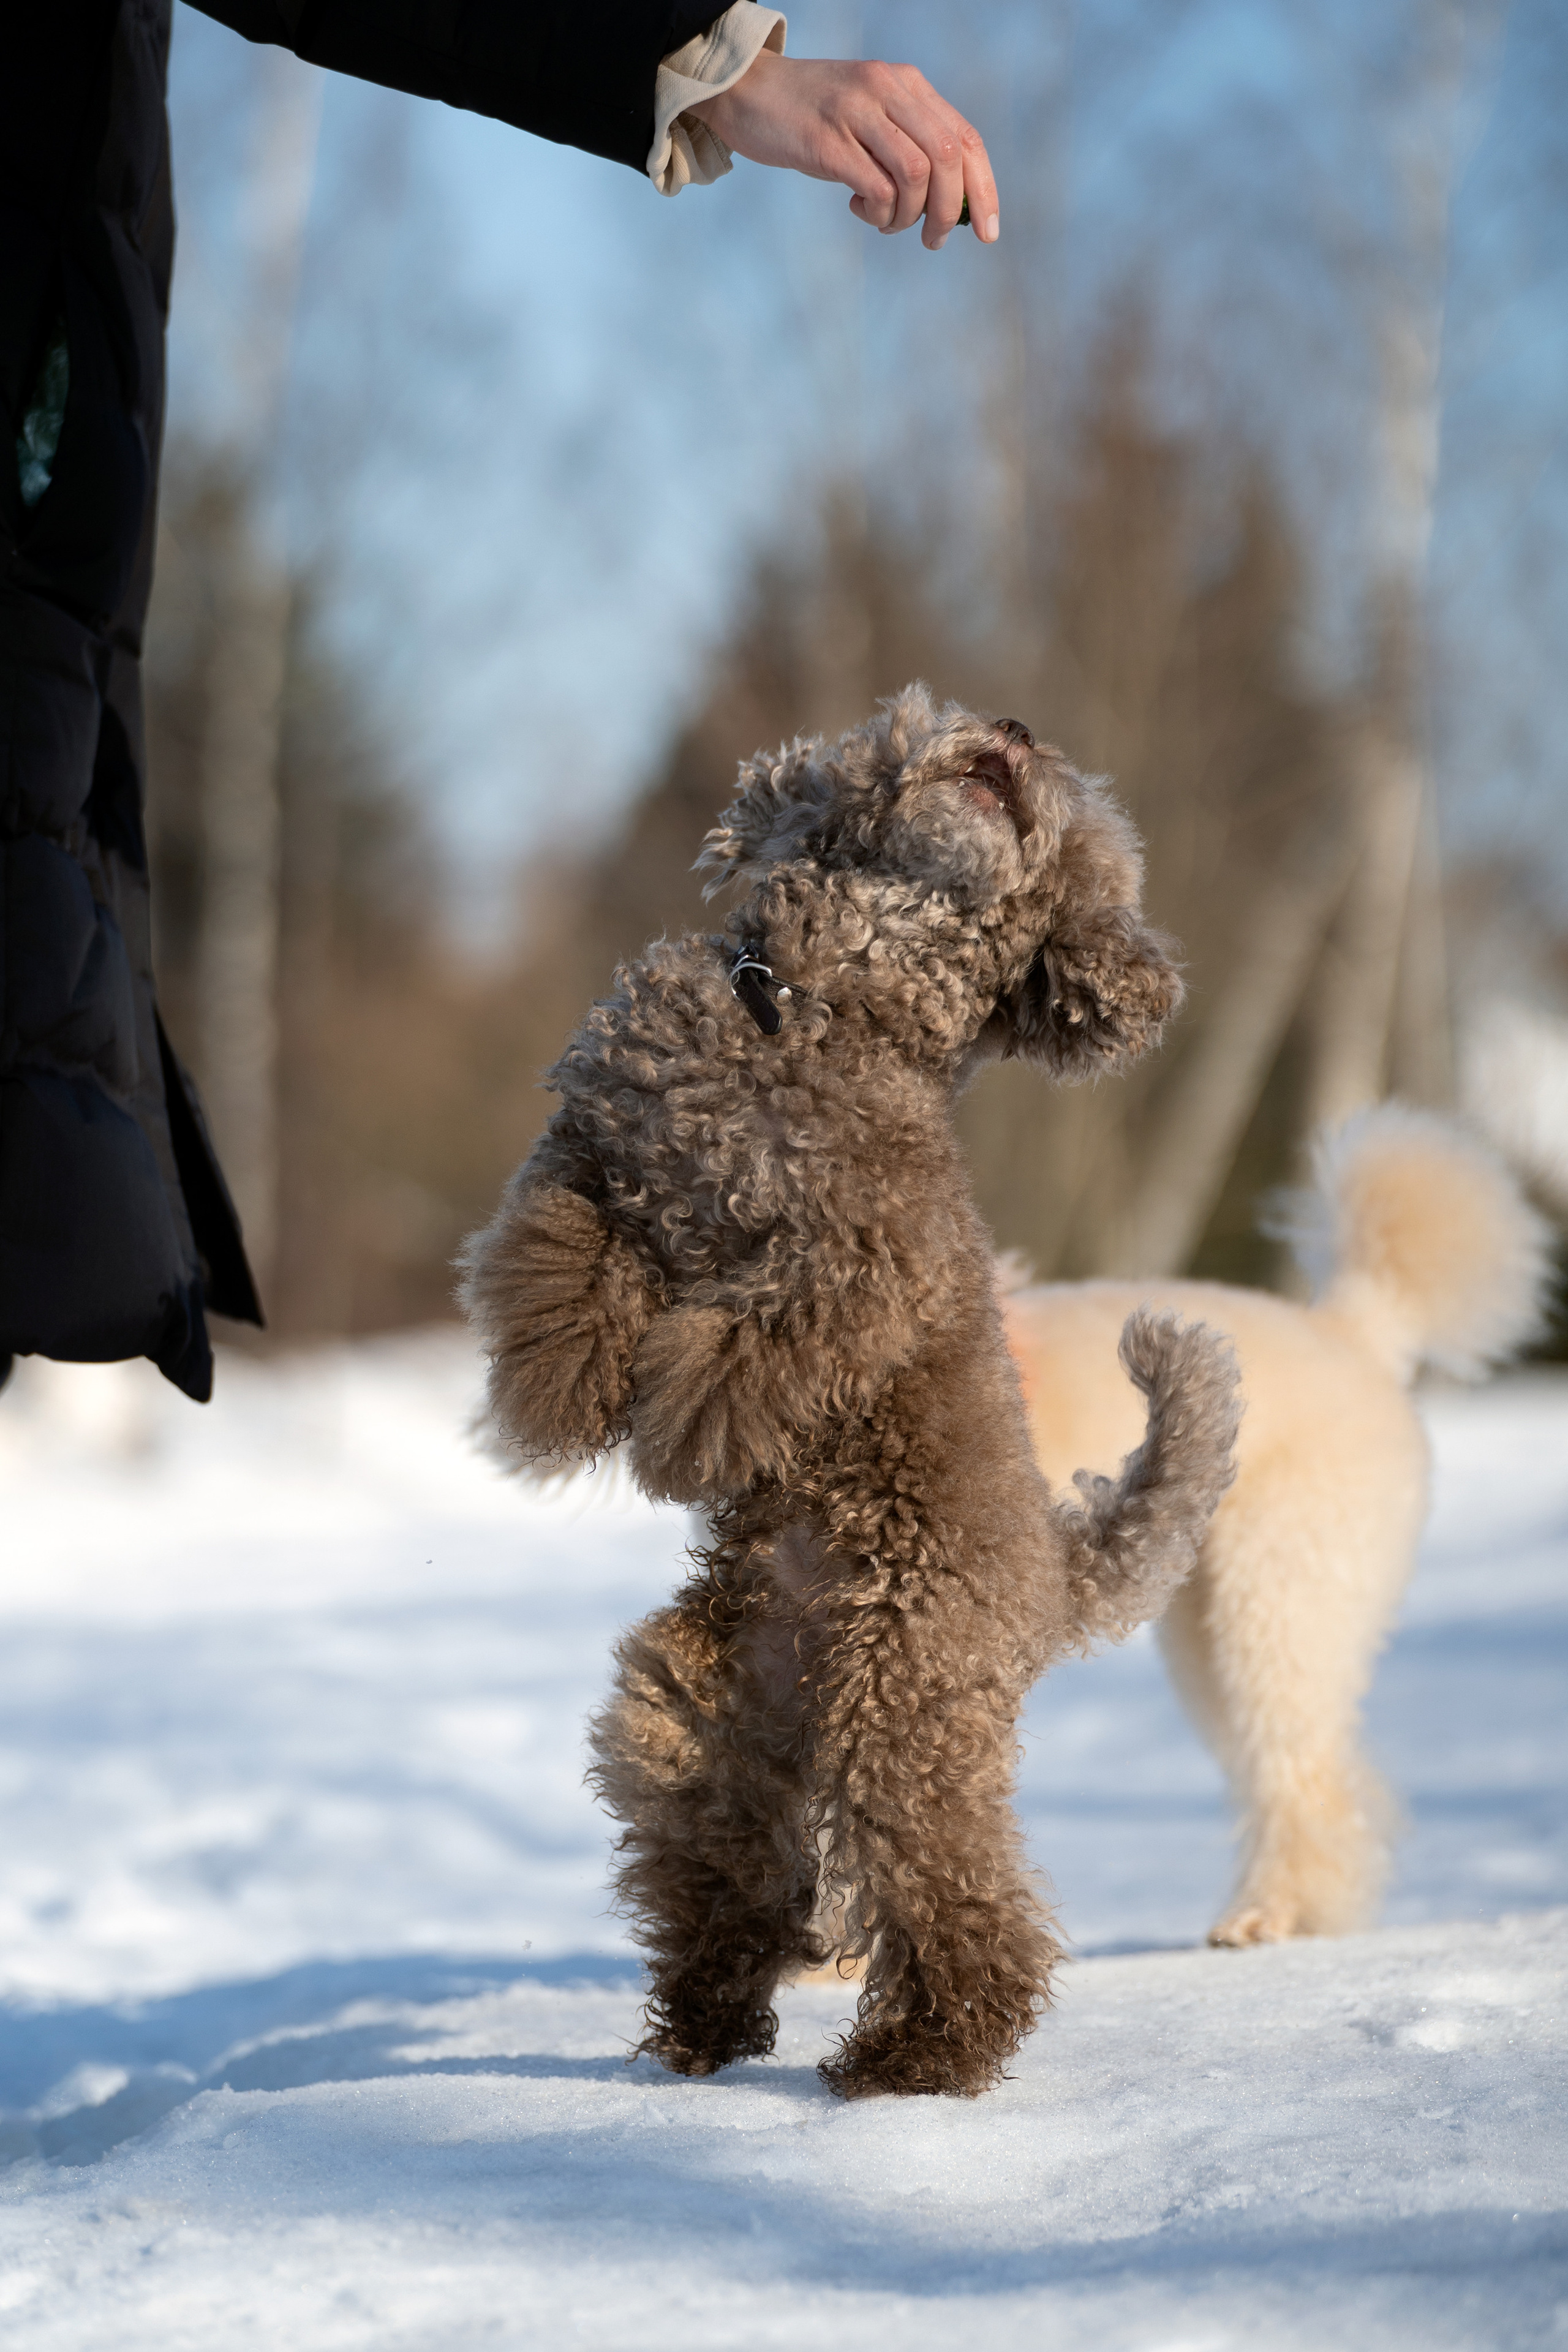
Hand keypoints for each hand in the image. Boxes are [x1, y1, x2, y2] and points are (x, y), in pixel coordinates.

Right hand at [685, 50, 998, 250]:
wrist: (748, 91)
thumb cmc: (813, 116)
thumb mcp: (870, 115)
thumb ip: (908, 142)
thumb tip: (952, 205)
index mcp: (906, 84)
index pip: (966, 138)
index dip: (984, 189)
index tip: (988, 233)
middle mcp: (887, 90)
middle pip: (949, 158)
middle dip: (950, 212)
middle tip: (933, 240)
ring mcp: (856, 114)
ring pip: (917, 175)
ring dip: (910, 216)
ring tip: (888, 223)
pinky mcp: (826, 142)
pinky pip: (876, 188)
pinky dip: (879, 212)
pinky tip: (860, 209)